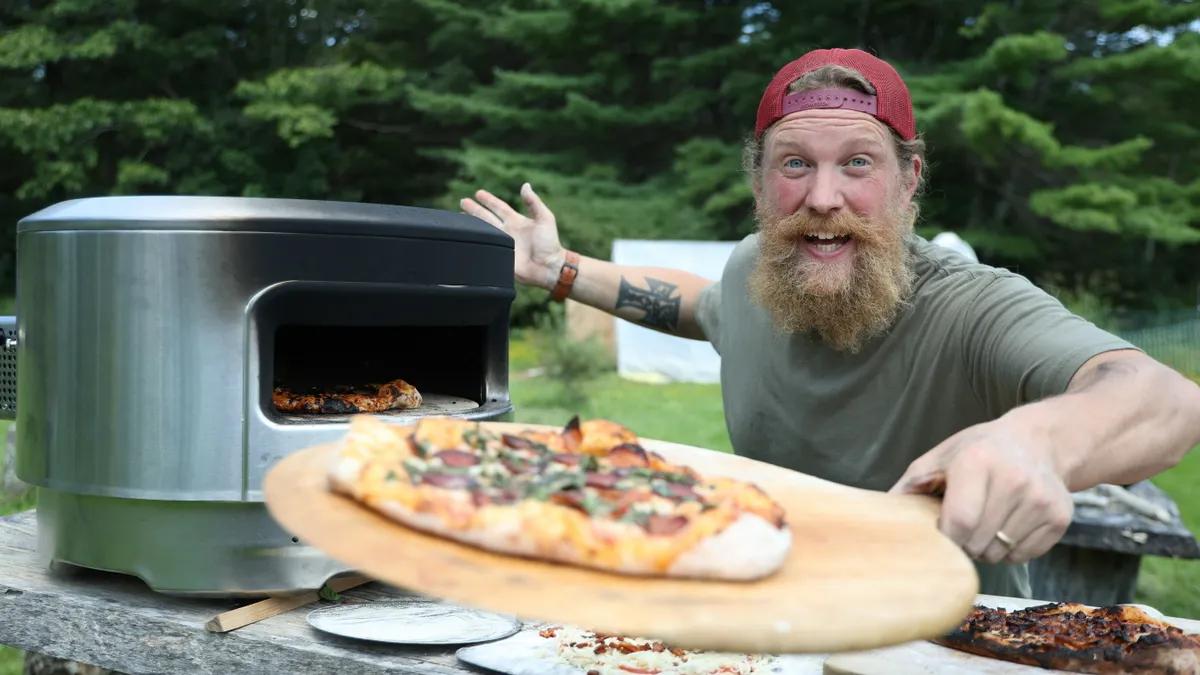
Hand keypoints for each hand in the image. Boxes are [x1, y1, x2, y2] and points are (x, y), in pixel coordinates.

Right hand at [460, 183, 565, 289]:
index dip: (489, 200)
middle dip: (474, 210)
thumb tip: (525, 185)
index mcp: (516, 221)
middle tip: (463, 202)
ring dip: (472, 226)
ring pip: (483, 233)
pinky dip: (476, 245)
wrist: (549, 267)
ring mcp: (503, 245)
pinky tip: (466, 241)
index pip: (499, 207)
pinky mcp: (500, 258)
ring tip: (460, 219)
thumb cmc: (550, 243)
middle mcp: (507, 232)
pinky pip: (485, 250)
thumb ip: (534, 203)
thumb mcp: (545, 219)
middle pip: (486, 218)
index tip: (478, 193)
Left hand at [888, 419, 1074, 564]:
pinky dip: (1010, 549)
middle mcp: (1014, 480)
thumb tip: (880, 517)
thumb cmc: (980, 450)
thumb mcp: (940, 457)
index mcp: (978, 462)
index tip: (940, 536)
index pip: (958, 522)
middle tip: (962, 526)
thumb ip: (910, 486)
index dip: (945, 539)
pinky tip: (1007, 523)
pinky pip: (1024, 555)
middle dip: (963, 544)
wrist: (1040, 441)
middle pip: (978, 543)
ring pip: (1000, 553)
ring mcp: (1041, 500)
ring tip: (986, 521)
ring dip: (986, 547)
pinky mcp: (1060, 518)